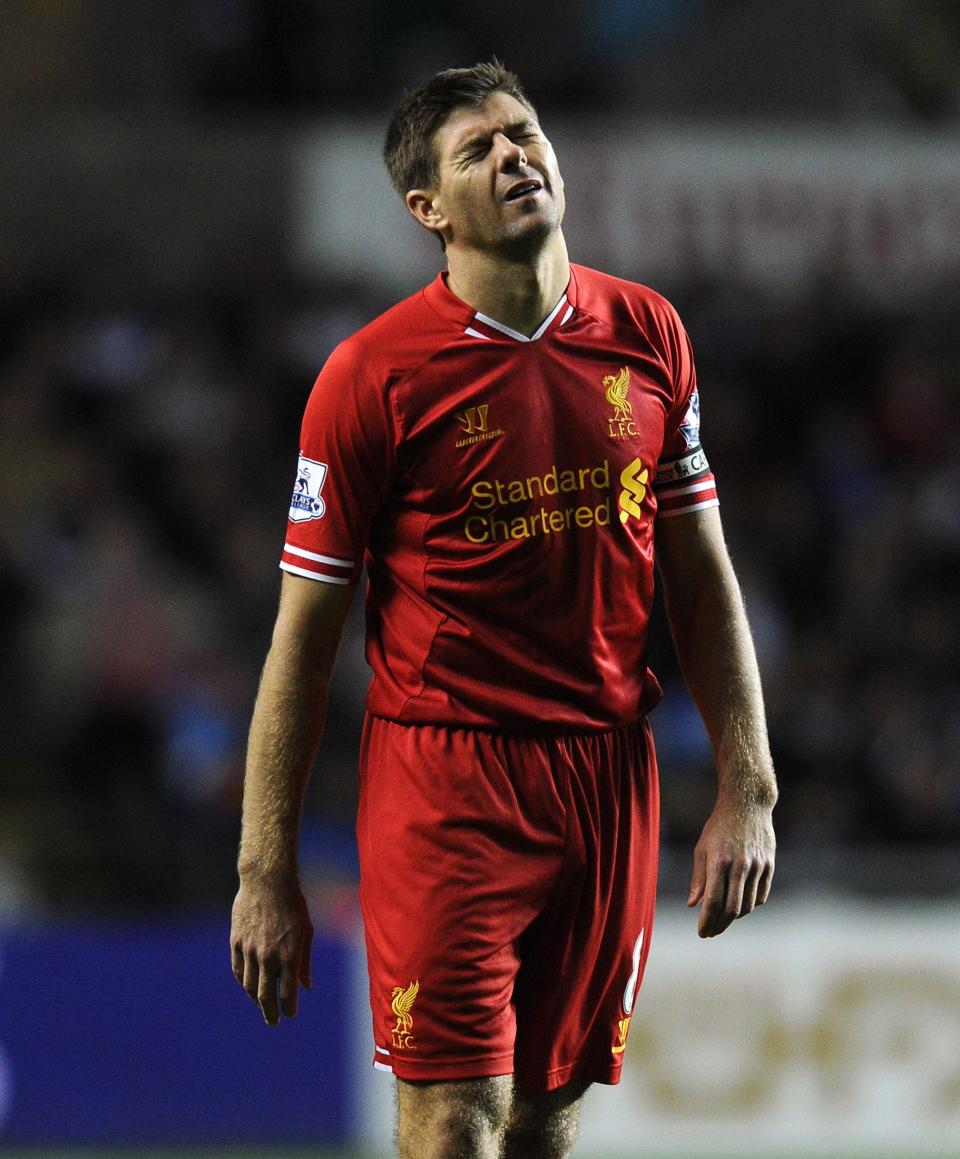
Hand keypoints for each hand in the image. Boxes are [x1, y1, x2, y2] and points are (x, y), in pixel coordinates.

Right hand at [230, 876, 313, 1024]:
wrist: (267, 881)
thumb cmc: (293, 904)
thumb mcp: (306, 930)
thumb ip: (305, 961)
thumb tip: (306, 986)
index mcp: (289, 955)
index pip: (287, 994)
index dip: (288, 1008)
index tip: (290, 1015)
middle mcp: (268, 956)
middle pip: (265, 996)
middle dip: (270, 1013)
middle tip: (273, 1022)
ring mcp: (250, 950)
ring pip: (249, 986)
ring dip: (256, 999)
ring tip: (262, 1004)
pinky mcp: (236, 942)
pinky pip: (238, 970)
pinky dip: (244, 982)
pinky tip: (249, 986)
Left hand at [687, 799, 774, 937]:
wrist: (747, 804)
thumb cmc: (719, 826)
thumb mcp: (702, 848)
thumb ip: (698, 877)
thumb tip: (693, 905)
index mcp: (719, 861)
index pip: (713, 901)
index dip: (707, 921)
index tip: (702, 933)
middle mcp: (740, 865)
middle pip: (732, 908)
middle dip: (720, 925)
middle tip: (711, 932)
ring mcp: (757, 866)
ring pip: (748, 905)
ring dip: (735, 918)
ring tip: (722, 920)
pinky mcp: (770, 865)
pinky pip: (761, 895)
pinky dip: (751, 905)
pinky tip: (740, 906)